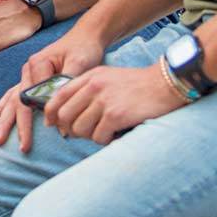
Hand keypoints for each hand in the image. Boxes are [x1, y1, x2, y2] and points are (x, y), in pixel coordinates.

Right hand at [0, 27, 105, 152]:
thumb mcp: (80, 63)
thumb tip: (57, 112)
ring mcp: (26, 75)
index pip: (37, 94)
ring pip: (12, 101)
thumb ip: (66, 85)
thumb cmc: (83, 49)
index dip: (44, 112)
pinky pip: (11, 96)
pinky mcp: (29, 80)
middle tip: (18, 146)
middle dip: (16, 124)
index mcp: (38, 63)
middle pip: (19, 101)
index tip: (53, 127)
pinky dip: (1, 109)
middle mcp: (28, 70)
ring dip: (4, 120)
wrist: (84, 37)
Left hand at [41, 64, 183, 145]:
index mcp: (90, 76)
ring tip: (103, 131)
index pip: (57, 96)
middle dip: (70, 129)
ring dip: (89, 136)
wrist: (166, 83)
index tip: (53, 124)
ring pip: (79, 129)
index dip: (51, 113)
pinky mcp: (116, 114)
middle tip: (84, 132)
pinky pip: (98, 137)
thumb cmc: (137, 85)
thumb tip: (65, 118)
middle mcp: (93, 86)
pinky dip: (105, 140)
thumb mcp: (108, 78)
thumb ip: (87, 91)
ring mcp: (104, 100)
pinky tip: (115, 134)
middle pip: (64, 116)